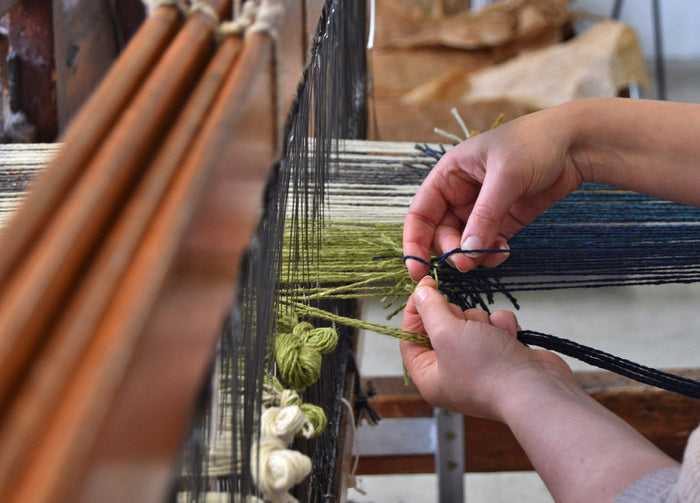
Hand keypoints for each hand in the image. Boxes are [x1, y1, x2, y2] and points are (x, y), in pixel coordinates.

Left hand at [400, 277, 572, 420]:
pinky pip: (493, 326)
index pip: (410, 337)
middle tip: (466, 324)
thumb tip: (419, 292)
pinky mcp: (502, 355)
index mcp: (429, 376)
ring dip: (482, 321)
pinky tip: (509, 337)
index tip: (424, 286)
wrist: (537, 389)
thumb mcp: (446, 333)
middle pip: (441, 326)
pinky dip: (501, 326)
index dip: (415, 311)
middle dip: (457, 318)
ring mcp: (478, 365)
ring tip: (492, 335)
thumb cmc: (487, 369)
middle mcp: (451, 373)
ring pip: (470, 322)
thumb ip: (430, 308)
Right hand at [403, 106, 583, 279]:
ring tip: (493, 255)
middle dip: (451, 251)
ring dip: (472, 256)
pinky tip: (504, 252)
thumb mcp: (506, 176)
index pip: (420, 213)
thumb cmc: (535, 143)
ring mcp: (481, 209)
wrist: (577, 144)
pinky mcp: (503, 221)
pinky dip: (490, 254)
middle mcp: (459, 193)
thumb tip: (467, 251)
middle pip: (440, 234)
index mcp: (448, 174)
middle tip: (467, 263)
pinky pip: (486, 245)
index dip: (414, 242)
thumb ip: (485, 216)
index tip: (417, 269)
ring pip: (463, 244)